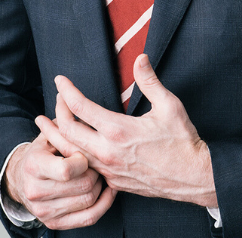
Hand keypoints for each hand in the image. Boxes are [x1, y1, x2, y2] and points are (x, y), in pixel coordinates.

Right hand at [3, 127, 116, 229]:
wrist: (23, 180)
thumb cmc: (43, 152)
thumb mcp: (48, 135)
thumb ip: (61, 121)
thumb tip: (67, 95)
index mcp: (34, 165)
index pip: (67, 169)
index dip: (83, 160)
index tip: (87, 151)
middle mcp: (35, 191)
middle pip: (83, 185)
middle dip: (95, 171)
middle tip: (99, 160)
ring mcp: (44, 211)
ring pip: (88, 200)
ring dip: (100, 185)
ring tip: (101, 171)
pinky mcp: (55, 223)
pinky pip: (89, 217)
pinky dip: (104, 203)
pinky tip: (108, 189)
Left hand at [38, 54, 216, 207]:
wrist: (192, 177)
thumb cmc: (182, 140)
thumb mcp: (169, 105)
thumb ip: (150, 80)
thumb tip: (140, 58)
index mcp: (118, 130)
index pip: (81, 107)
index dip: (67, 90)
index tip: (60, 79)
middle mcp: (108, 152)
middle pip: (68, 132)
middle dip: (57, 111)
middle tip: (57, 97)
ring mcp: (109, 170)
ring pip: (72, 154)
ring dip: (59, 136)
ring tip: (49, 124)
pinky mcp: (113, 183)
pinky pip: (87, 168)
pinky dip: (74, 154)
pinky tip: (74, 147)